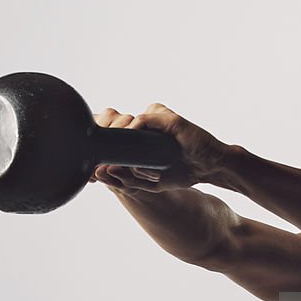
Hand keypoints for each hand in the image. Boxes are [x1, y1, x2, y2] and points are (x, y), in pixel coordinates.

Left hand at [88, 104, 232, 193]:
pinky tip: (132, 148)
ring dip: (117, 142)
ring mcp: (156, 119)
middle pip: (112, 125)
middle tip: (96, 165)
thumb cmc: (183, 172)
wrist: (210, 167)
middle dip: (102, 145)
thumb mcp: (150, 183)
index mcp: (138, 136)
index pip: (110, 133)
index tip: (90, 167)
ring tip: (114, 161)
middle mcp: (145, 124)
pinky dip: (134, 133)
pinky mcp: (167, 118)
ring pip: (124, 123)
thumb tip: (102, 173)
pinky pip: (143, 119)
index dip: (98, 147)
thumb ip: (127, 180)